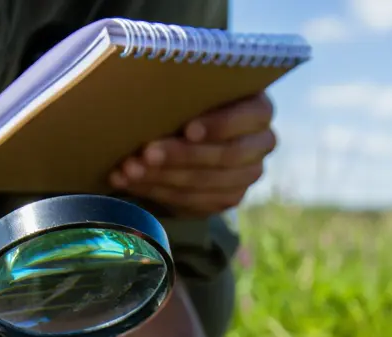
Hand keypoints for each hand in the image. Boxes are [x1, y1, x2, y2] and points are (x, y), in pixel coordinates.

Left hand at [109, 92, 275, 216]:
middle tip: (147, 153)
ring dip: (163, 177)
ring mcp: (247, 175)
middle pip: (227, 155)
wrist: (187, 134)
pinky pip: (194, 201)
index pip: (251, 116)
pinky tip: (131, 182)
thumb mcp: (191, 88)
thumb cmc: (188, 99)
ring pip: (207, 182)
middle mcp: (261, 143)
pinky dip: (158, 191)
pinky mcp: (227, 198)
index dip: (220, 125)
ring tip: (130, 169)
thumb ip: (184, 87)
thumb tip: (150, 80)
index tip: (188, 129)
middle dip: (182, 156)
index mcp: (258, 109)